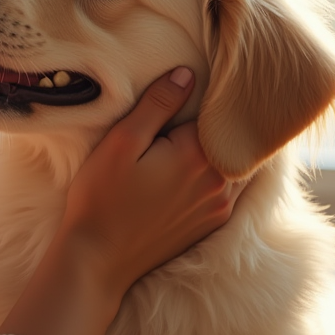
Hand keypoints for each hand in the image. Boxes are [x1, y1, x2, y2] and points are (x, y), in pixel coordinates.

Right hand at [56, 67, 241, 298]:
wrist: (98, 261)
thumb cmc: (102, 197)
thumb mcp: (121, 142)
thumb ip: (157, 104)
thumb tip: (188, 73)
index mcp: (199, 155)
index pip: (217, 110)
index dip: (204, 94)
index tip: (199, 80)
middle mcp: (220, 182)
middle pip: (231, 136)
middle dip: (218, 119)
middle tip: (201, 101)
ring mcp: (220, 206)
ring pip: (236, 161)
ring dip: (223, 146)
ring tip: (201, 129)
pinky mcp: (213, 223)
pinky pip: (231, 186)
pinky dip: (222, 170)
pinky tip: (198, 164)